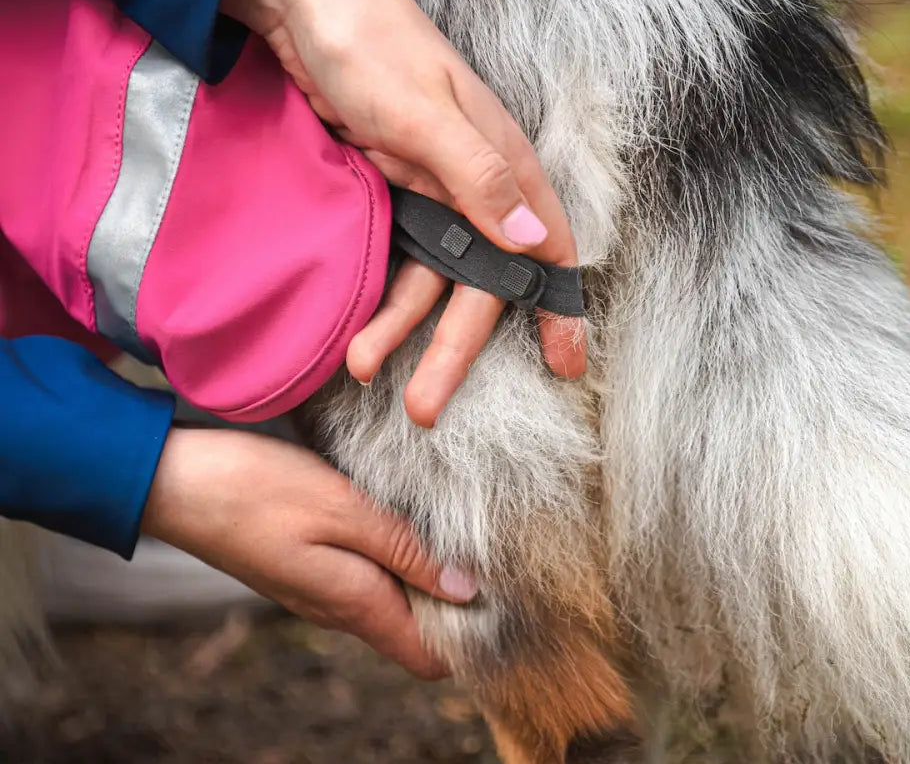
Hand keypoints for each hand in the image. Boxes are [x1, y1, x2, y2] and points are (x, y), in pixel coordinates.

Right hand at [141, 427, 476, 678]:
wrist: (176, 482)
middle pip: (414, 628)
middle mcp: (338, 607)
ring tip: (451, 522)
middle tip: (488, 543)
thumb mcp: (341, 509)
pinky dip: (390, 554)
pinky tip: (401, 513)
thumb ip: (403, 550)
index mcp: (354, 602)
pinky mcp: (303, 565)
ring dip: (422, 571)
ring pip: (389, 599)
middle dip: (454, 600)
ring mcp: (317, 588)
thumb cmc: (258, 490)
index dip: (470, 636)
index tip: (505, 592)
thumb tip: (465, 589)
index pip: (428, 656)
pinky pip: (362, 575)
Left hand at [223, 0, 585, 426]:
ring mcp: (428, 189)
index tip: (567, 364)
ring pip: (429, 276)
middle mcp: (473, 183)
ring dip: (403, 328)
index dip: (558, 306)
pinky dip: (379, 296)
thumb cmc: (370, 45)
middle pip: (480, 279)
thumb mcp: (425, 113)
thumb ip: (481, 178)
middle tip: (427, 407)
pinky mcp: (388, 190)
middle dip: (459, 344)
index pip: (547, 245)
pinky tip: (356, 329)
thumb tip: (540, 244)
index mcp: (501, 162)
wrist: (300, 4)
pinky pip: (393, 258)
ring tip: (366, 370)